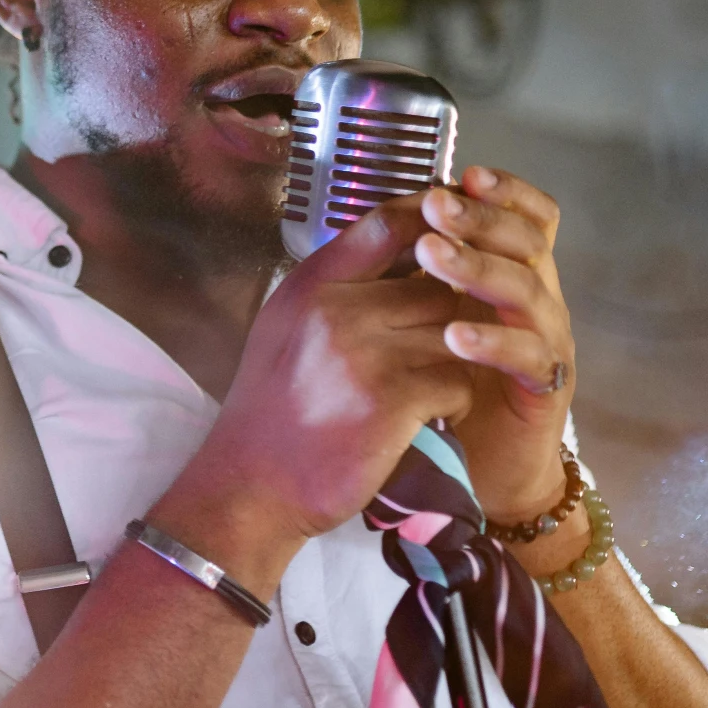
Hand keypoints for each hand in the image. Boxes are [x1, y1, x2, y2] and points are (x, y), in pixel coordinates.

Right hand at [185, 203, 469, 545]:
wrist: (251, 485)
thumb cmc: (272, 407)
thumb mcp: (285, 325)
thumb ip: (335, 285)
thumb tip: (398, 245)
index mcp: (311, 286)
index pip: (386, 223)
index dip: (432, 222)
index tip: (454, 235)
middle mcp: (337, 310)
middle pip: (436, 281)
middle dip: (448, 312)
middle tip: (437, 343)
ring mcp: (366, 355)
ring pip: (454, 331)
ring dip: (455, 358)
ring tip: (431, 382)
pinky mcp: (393, 402)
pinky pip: (456, 380)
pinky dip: (453, 399)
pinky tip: (429, 415)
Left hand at [413, 166, 575, 522]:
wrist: (480, 469)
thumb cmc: (449, 385)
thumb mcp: (429, 320)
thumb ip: (421, 276)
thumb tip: (381, 219)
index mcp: (511, 276)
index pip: (526, 218)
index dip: (504, 192)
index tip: (463, 173)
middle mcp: (538, 301)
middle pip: (528, 243)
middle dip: (482, 219)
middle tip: (437, 205)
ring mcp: (548, 344)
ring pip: (529, 291)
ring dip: (479, 269)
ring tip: (433, 257)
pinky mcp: (547, 391)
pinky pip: (530, 358)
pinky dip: (494, 343)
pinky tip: (456, 335)